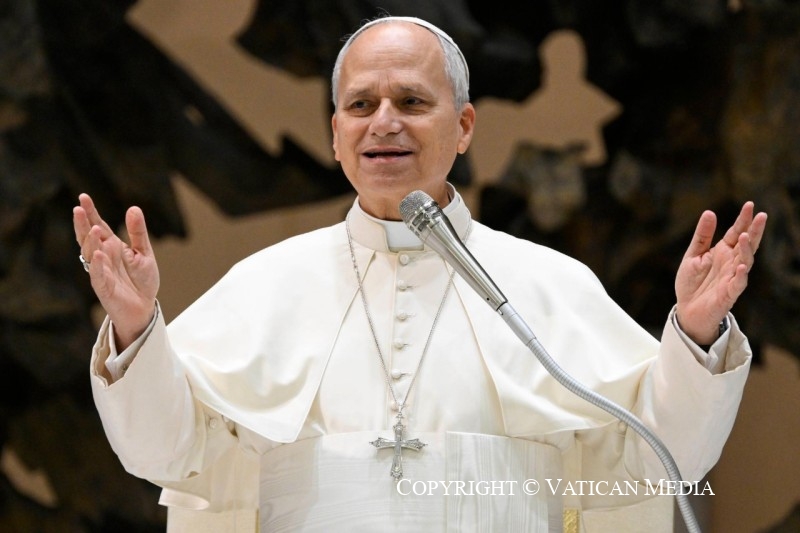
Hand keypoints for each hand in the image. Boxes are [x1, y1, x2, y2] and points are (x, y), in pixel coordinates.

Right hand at [73, 194, 159, 348]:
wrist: (144, 308)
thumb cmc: (141, 280)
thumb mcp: (144, 252)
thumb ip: (138, 232)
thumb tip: (133, 208)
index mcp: (111, 247)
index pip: (98, 226)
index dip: (91, 213)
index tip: (83, 197)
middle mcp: (103, 257)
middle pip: (89, 238)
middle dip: (83, 224)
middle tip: (79, 209)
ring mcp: (101, 272)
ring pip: (91, 255)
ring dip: (91, 242)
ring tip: (94, 228)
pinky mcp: (103, 288)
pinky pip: (98, 275)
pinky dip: (98, 265)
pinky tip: (99, 254)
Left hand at [675, 201, 766, 344]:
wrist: (686, 310)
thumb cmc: (691, 283)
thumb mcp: (693, 255)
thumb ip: (702, 236)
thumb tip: (710, 212)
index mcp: (723, 252)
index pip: (736, 232)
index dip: (743, 220)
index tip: (750, 205)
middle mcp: (731, 262)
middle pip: (746, 244)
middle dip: (754, 231)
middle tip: (761, 215)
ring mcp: (732, 277)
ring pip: (745, 261)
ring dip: (746, 250)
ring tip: (744, 236)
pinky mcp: (729, 293)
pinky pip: (737, 284)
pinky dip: (740, 275)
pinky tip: (741, 265)